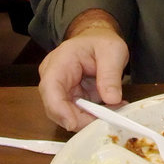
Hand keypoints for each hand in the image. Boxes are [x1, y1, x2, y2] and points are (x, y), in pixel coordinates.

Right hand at [37, 13, 129, 130]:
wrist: (97, 39)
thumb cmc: (101, 42)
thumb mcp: (112, 51)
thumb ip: (110, 74)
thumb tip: (112, 99)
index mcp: (59, 61)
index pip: (51, 88)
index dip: (59, 109)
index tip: (73, 124)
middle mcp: (53, 78)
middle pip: (56, 107)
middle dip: (79, 119)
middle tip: (105, 120)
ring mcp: (59, 90)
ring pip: (66, 115)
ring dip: (88, 119)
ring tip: (113, 111)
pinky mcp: (69, 99)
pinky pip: (76, 114)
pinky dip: (92, 117)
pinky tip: (110, 109)